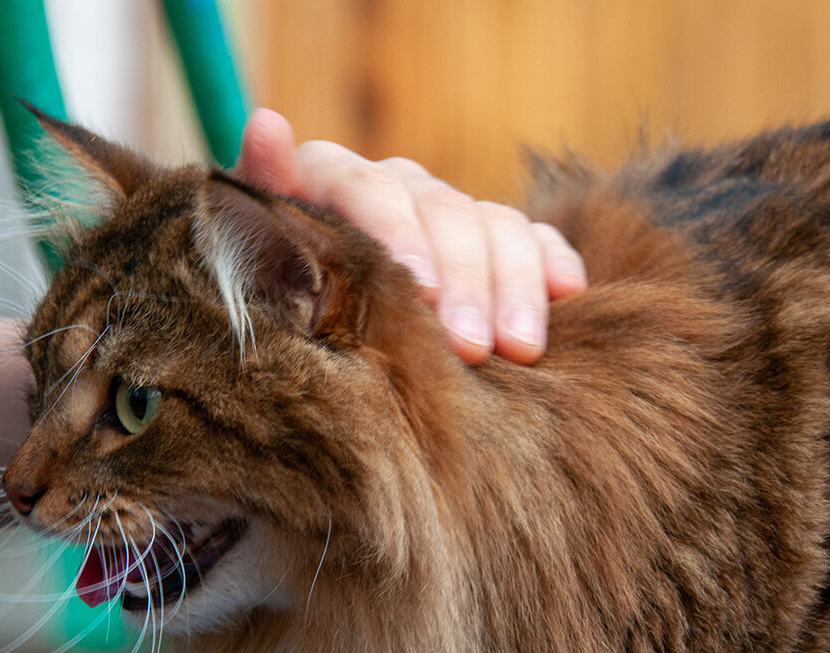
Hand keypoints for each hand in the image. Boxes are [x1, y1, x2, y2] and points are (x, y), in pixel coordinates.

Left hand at [235, 108, 585, 364]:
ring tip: (520, 351)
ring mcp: (450, 211)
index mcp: (335, 179)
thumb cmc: (278, 284)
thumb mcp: (259, 250)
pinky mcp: (494, 239)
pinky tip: (570, 294)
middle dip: (465, 282)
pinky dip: (554, 264)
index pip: (370, 189)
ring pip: (497, 225)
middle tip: (472, 349)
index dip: (400, 237)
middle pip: (445, 213)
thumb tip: (267, 124)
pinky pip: (537, 238)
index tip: (423, 294)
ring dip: (513, 287)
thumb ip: (266, 194)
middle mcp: (398, 186)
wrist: (319, 312)